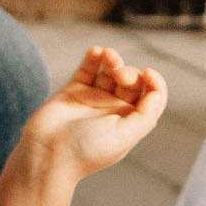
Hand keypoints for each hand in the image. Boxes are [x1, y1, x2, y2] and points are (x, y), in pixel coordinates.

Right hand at [18, 47, 166, 180]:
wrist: (48, 154)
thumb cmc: (87, 151)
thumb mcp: (124, 136)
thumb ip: (146, 116)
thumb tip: (157, 93)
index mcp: (130, 123)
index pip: (152, 97)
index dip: (156, 83)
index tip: (148, 74)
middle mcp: (114, 110)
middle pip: (132, 81)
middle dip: (130, 72)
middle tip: (119, 76)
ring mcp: (94, 99)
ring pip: (110, 71)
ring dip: (113, 59)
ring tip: (106, 54)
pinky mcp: (74, 91)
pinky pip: (88, 69)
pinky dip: (93, 58)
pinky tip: (96, 51)